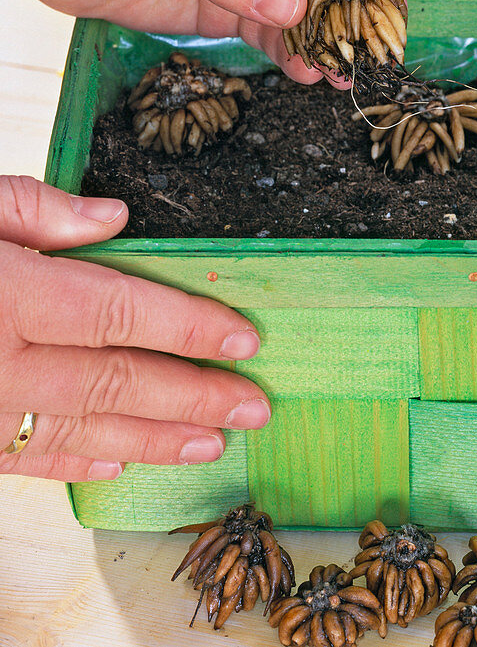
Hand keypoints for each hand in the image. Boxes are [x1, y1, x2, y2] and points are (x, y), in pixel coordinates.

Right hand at [0, 176, 270, 480]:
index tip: (247, 339)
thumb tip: (116, 219)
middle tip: (256, 409)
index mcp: (7, 295)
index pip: (124, 313)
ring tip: (213, 446)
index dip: (191, 327)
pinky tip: (119, 464)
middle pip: (119, 381)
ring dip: (155, 440)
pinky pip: (20, 458)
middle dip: (195, 397)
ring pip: (81, 430)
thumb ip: (31, 208)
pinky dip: (75, 462)